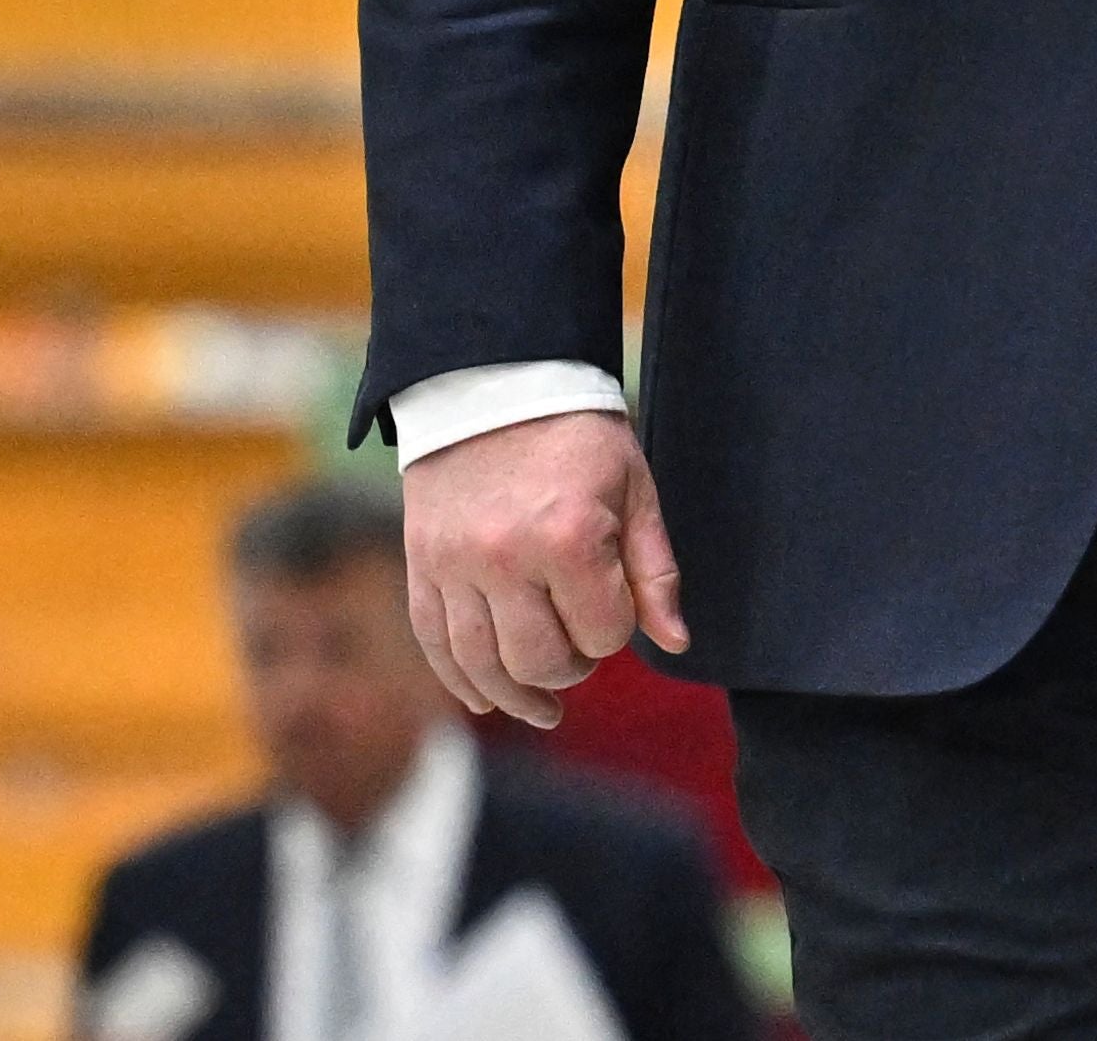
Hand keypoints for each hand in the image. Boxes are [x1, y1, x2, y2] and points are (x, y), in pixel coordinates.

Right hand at [401, 409, 686, 726]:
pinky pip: (435, 645)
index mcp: (567, 537)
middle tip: (584, 653)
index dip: (617, 631)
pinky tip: (485, 700)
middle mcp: (503, 560)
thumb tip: (675, 642)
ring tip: (544, 707)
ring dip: (516, 696)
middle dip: (571, 669)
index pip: (602, 633)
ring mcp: (453, 567)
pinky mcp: (421, 568)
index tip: (618, 606)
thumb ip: (654, 571)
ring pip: (481, 666)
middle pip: (539, 661)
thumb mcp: (634, 490)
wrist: (493, 387)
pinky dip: (459, 680)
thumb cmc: (578, 437)